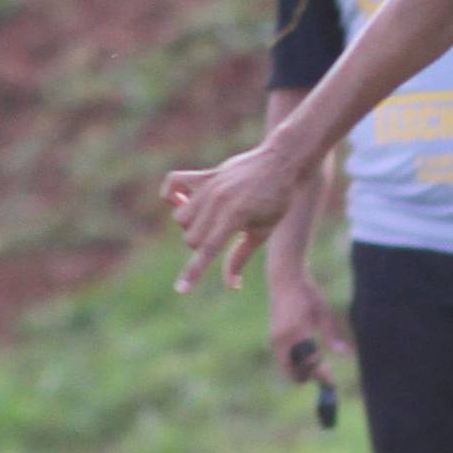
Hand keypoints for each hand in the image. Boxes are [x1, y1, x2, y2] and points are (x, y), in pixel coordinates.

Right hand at [163, 142, 309, 292]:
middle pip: (190, 238)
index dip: (193, 273)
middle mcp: (218, 201)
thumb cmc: (277, 201)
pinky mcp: (205, 174)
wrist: (281, 162)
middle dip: (200, 246)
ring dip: (190, 226)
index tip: (180, 290)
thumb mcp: (263, 231)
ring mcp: (210, 185)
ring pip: (180, 218)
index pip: (208, 250)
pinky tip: (181, 200)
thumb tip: (232, 286)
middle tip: (221, 236)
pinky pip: (173, 182)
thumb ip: (241, 257)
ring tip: (210, 220)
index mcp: (236, 217)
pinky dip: (171, 194)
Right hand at [268, 276, 346, 385]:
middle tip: (325, 377)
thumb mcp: (323, 312)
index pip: (310, 363)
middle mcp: (283, 338)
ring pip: (286, 367)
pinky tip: (306, 358)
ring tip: (317, 367)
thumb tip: (343, 353)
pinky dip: (293, 364)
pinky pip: (283, 359)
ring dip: (300, 371)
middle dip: (309, 377)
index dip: (322, 375)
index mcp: (298, 332)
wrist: (284, 280)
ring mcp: (274, 339)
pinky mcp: (272, 338)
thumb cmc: (308, 293)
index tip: (332, 383)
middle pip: (293, 372)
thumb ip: (331, 336)